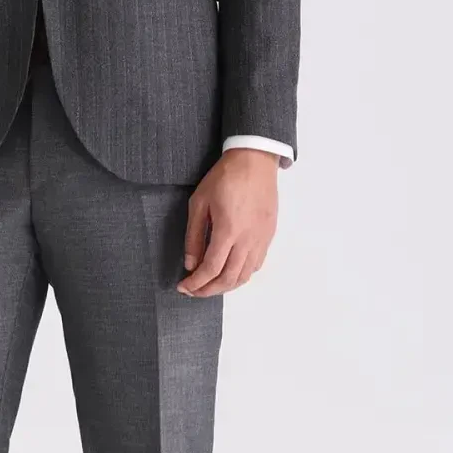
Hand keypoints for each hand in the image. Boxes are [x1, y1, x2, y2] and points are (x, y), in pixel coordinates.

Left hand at [177, 148, 278, 296]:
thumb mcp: (199, 202)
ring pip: (245, 276)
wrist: (254, 161)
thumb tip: (191, 264)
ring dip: (226, 286)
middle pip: (229, 279)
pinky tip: (230, 272)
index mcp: (228, 231)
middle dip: (208, 290)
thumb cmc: (225, 177)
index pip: (211, 269)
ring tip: (209, 285)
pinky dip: (242, 275)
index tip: (183, 286)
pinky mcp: (268, 236)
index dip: (196, 283)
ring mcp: (261, 239)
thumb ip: (194, 235)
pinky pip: (256, 265)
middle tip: (194, 291)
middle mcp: (247, 240)